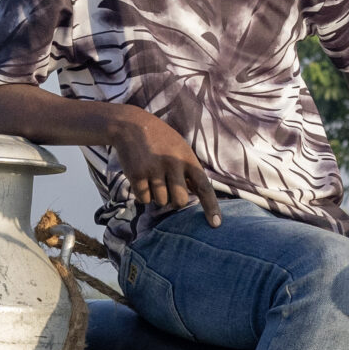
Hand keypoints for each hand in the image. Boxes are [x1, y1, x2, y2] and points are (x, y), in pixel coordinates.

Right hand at [108, 106, 221, 225]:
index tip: (217, 224)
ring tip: (152, 177)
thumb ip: (189, 170)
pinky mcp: (137, 174)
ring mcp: (154, 169)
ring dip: (156, 196)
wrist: (131, 125)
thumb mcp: (180, 148)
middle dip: (174, 200)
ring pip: (161, 202)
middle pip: (179, 201)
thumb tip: (197, 196)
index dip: (211, 207)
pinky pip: (144, 199)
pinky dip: (143, 195)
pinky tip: (141, 178)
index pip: (204, 187)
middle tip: (167, 187)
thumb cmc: (160, 140)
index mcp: (188, 158)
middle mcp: (173, 164)